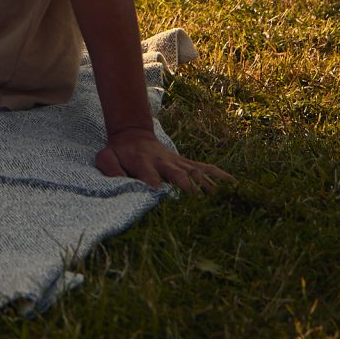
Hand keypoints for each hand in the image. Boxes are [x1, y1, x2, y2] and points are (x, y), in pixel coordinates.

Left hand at [97, 127, 228, 192]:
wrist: (133, 134)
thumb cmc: (119, 152)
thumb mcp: (106, 158)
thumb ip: (110, 169)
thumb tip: (120, 183)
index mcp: (143, 163)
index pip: (150, 178)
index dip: (157, 189)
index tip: (164, 201)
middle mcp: (163, 162)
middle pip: (178, 175)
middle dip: (187, 188)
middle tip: (197, 204)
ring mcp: (177, 162)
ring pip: (195, 172)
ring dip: (207, 184)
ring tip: (222, 198)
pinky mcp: (186, 162)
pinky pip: (204, 167)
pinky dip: (219, 175)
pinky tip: (233, 183)